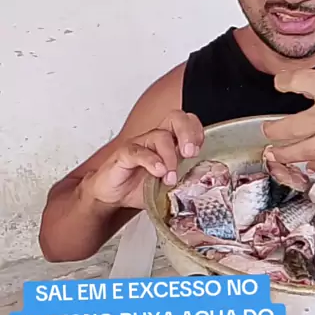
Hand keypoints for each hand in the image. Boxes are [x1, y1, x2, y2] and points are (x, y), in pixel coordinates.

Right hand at [85, 110, 203, 208]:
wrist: (111, 196)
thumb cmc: (137, 186)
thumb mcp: (166, 186)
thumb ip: (183, 182)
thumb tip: (203, 187)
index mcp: (169, 143)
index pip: (187, 123)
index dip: (196, 131)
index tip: (200, 150)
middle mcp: (155, 139)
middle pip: (175, 118)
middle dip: (187, 133)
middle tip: (190, 153)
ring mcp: (140, 144)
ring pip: (159, 136)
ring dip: (170, 156)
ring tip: (170, 177)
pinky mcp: (124, 154)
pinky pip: (138, 151)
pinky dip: (151, 160)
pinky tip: (158, 171)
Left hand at [262, 65, 314, 169]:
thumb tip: (311, 89)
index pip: (293, 82)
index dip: (282, 83)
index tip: (279, 84)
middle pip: (291, 126)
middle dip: (274, 131)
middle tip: (267, 131)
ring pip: (306, 149)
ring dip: (287, 154)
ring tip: (276, 155)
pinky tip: (311, 165)